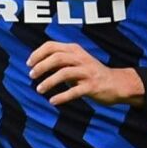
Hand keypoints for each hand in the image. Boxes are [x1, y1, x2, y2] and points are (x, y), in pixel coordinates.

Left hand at [26, 41, 144, 106]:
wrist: (117, 83)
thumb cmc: (92, 73)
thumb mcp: (77, 62)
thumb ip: (60, 61)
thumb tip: (38, 64)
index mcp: (75, 50)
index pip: (52, 46)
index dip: (38, 53)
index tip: (29, 63)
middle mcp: (81, 59)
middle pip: (57, 58)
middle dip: (41, 66)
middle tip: (31, 76)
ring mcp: (87, 72)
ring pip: (64, 73)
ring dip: (49, 82)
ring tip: (39, 90)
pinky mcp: (92, 86)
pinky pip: (74, 91)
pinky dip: (62, 96)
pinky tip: (53, 101)